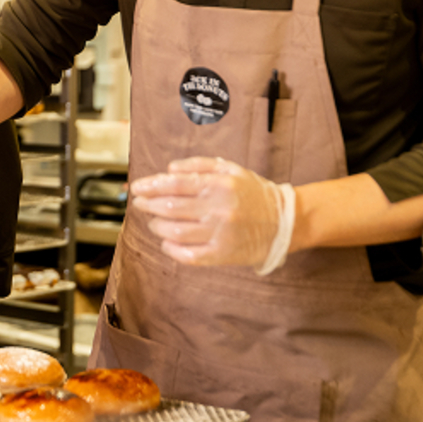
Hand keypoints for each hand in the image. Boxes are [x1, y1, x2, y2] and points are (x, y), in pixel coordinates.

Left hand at [130, 157, 290, 269]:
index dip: (150, 186)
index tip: (137, 188)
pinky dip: (171, 249)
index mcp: (219, 185)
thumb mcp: (231, 169)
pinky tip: (166, 242)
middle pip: (170, 207)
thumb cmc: (254, 193)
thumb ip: (199, 165)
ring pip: (174, 232)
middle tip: (140, 203)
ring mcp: (220, 233)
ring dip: (157, 227)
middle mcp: (218, 209)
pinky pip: (189, 255)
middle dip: (148, 205)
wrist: (284, 222)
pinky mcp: (223, 254)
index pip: (174, 184)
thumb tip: (169, 169)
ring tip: (154, 222)